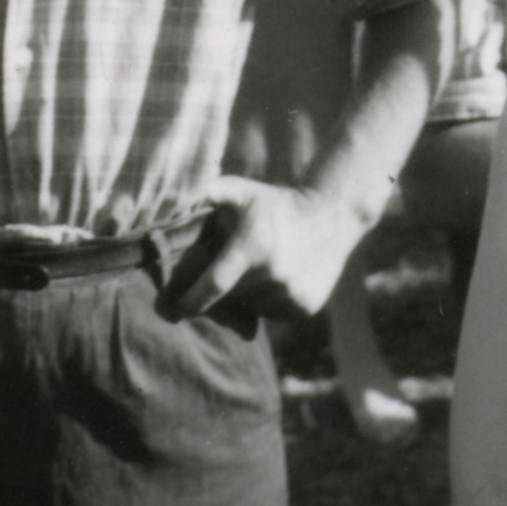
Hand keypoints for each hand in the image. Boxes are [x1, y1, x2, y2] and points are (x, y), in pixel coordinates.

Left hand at [157, 175, 368, 330]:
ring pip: (253, 309)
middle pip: (231, 299)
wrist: (332, 215)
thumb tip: (179, 198)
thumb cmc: (276, 204)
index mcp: (251, 246)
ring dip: (248, 297)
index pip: (212, 285)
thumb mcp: (243, 191)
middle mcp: (272, 274)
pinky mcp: (306, 307)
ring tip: (260, 269)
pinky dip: (269, 302)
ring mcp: (291, 294)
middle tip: (226, 275)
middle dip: (221, 294)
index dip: (191, 301)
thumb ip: (209, 192)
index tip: (174, 310)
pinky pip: (275, 314)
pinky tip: (279, 278)